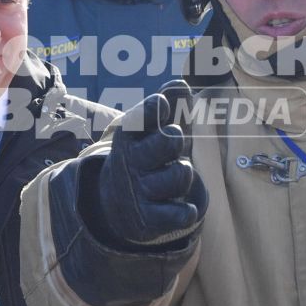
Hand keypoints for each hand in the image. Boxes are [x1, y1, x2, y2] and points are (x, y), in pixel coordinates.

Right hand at [91, 83, 204, 249]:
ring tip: (175, 176)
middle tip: (173, 146)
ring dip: (184, 174)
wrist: (119, 205)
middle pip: (171, 140)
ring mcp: (138, 192)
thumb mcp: (153, 130)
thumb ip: (169, 105)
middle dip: (178, 140)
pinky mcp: (148, 220)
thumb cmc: (146, 156)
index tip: (162, 105)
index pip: (145, 113)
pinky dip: (186, 211)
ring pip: (181, 175)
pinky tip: (181, 207)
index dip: (158, 107)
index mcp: (128, 137)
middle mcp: (130, 163)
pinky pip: (180, 214)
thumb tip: (181, 84)